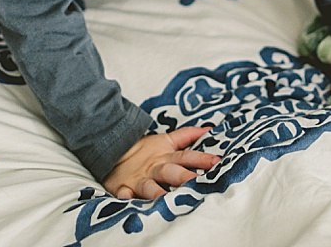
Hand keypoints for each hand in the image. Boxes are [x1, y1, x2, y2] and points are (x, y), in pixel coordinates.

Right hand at [103, 126, 219, 199]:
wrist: (114, 150)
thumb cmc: (144, 151)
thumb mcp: (166, 141)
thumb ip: (187, 136)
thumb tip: (209, 129)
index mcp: (166, 157)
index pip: (186, 156)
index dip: (201, 158)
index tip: (216, 162)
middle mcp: (155, 169)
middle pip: (171, 172)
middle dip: (184, 177)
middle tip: (196, 183)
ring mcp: (139, 179)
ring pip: (149, 186)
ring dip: (157, 192)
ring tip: (165, 199)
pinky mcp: (123, 187)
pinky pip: (123, 193)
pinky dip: (125, 197)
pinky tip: (128, 200)